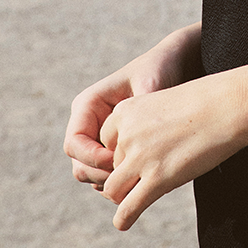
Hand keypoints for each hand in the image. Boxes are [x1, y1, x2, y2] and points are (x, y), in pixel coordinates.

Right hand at [64, 24, 201, 189]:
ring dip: (112, 182)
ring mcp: (99, 138)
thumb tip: (134, 141)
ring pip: (93, 174)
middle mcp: (88, 124)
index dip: (92, 159)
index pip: (74, 143)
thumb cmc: (159, 69)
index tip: (119, 162)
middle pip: (80, 165)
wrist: (174, 65)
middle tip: (130, 179)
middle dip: (101, 176)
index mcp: (88, 105)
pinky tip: (146, 176)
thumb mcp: (149, 83)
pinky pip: (109, 175)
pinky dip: (122, 180)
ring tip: (139, 179)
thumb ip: (139, 111)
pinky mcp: (114, 149)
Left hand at [96, 71, 247, 230]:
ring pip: (114, 190)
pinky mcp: (157, 179)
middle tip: (153, 172)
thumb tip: (143, 152)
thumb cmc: (205, 102)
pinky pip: (128, 208)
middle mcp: (126, 134)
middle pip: (112, 167)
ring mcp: (140, 158)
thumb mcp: (164, 104)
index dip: (122, 152)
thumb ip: (146, 125)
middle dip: (128, 174)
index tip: (140, 157)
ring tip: (135, 199)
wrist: (230, 106)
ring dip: (123, 196)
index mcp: (125, 111)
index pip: (106, 142)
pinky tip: (125, 222)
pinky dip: (124, 218)